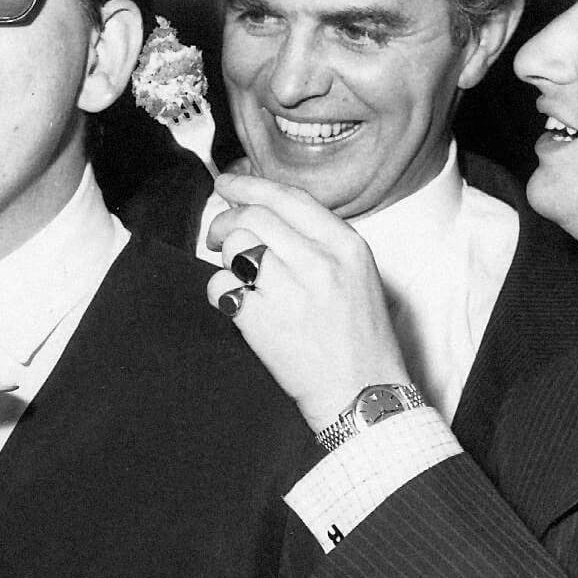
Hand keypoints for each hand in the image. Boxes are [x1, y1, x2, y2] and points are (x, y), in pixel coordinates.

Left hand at [204, 172, 411, 430]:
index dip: (250, 185)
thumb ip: (319, 242)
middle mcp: (317, 262)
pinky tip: (233, 300)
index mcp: (345, 246)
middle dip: (225, 219)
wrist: (361, 393)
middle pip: (254, 215)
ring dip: (224, 256)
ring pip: (235, 245)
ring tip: (235, 273)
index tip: (228, 183)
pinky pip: (220, 285)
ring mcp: (288, 291)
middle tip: (217, 236)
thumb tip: (268, 214)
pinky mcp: (261, 321)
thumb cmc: (359, 338)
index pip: (288, 198)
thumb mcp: (357, 276)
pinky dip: (218, 289)